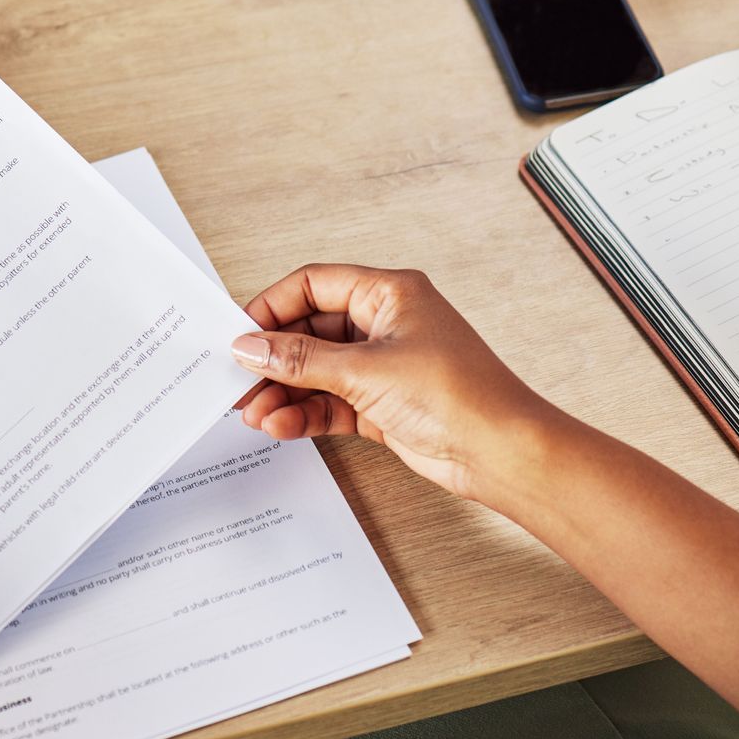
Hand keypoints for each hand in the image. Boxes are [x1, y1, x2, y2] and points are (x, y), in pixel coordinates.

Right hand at [230, 264, 562, 501]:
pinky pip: (329, 402)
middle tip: (238, 381)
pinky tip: (281, 425)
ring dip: (283, 391)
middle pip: (309, 331)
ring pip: (315, 371)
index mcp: (389, 293)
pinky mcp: (380, 404)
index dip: (272, 307)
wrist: (500, 452)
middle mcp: (384, 324)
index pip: (313, 285)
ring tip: (254, 413)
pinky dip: (303, 413)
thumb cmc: (460, 396)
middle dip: (272, 358)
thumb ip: (301, 359)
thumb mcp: (366, 370)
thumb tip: (252, 347)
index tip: (239, 335)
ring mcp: (382, 366)